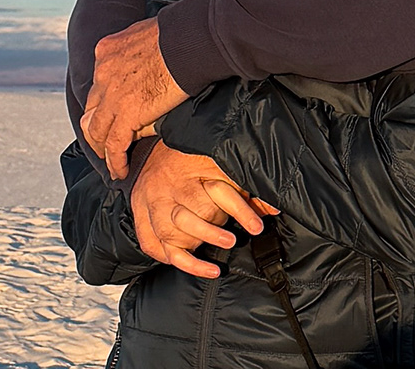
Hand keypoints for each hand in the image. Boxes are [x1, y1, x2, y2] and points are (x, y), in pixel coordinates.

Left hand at [82, 17, 188, 178]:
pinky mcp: (126, 114)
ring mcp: (112, 95)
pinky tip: (120, 171)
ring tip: (111, 162)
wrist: (190, 40)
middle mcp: (103, 72)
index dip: (104, 101)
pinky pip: (114, 145)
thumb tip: (150, 60)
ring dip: (102, 148)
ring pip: (96, 130)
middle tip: (104, 141)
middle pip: (92, 108)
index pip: (99, 83)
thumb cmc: (182, 34)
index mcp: (107, 51)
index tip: (111, 111)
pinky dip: (115, 161)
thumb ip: (140, 51)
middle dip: (97, 126)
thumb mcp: (148, 35)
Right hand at [130, 141, 267, 279]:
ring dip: (191, 250)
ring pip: (167, 232)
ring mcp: (150, 203)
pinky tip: (195, 265)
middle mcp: (165, 188)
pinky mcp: (140, 215)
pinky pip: (152, 245)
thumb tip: (274, 208)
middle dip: (210, 233)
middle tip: (232, 241)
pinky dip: (172, 259)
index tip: (256, 227)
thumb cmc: (192, 158)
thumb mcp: (221, 165)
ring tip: (214, 263)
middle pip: (185, 217)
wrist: (153, 149)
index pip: (213, 193)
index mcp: (187, 170)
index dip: (239, 211)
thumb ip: (245, 187)